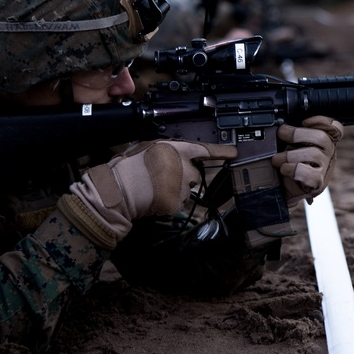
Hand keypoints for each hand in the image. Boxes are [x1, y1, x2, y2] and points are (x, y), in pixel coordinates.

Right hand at [58, 140, 236, 249]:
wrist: (117, 190)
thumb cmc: (127, 167)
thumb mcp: (147, 148)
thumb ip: (167, 152)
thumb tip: (174, 158)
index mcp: (176, 149)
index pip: (205, 149)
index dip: (222, 151)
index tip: (235, 153)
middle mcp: (183, 166)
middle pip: (195, 175)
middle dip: (184, 179)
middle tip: (163, 180)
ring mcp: (182, 186)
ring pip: (187, 192)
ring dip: (176, 192)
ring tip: (154, 190)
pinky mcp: (177, 204)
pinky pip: (178, 206)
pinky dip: (169, 205)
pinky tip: (154, 200)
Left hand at [271, 116, 343, 204]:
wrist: (286, 189)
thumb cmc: (290, 163)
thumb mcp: (293, 145)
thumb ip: (294, 135)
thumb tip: (282, 126)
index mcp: (325, 141)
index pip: (335, 128)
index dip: (322, 122)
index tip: (304, 122)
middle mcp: (328, 153)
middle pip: (322, 137)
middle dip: (298, 133)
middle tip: (281, 133)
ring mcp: (325, 168)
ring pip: (313, 154)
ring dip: (290, 155)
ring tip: (277, 159)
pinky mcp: (318, 182)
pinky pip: (309, 174)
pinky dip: (293, 169)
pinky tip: (284, 169)